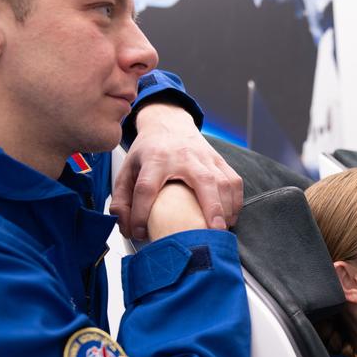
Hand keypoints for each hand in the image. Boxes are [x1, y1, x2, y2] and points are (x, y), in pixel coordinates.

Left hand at [112, 102, 242, 237]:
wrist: (168, 123)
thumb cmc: (150, 150)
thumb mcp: (127, 170)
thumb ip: (121, 199)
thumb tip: (127, 227)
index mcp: (155, 158)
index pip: (147, 187)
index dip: (141, 213)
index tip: (141, 232)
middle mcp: (184, 156)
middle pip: (202, 181)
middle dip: (211, 208)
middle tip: (213, 232)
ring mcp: (205, 157)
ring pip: (224, 182)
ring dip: (226, 209)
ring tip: (221, 231)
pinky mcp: (219, 160)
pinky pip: (234, 181)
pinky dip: (235, 202)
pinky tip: (229, 218)